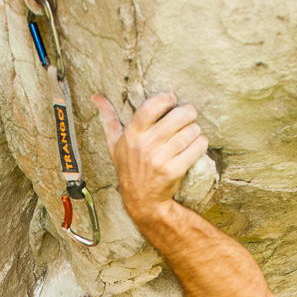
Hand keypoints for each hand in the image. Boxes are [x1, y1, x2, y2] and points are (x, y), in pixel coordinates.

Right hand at [93, 91, 208, 223]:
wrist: (141, 200)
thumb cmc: (129, 167)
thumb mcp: (115, 143)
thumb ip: (108, 118)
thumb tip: (96, 96)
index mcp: (132, 135)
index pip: (150, 108)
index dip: (165, 98)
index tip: (172, 98)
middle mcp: (145, 146)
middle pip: (177, 117)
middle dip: (188, 112)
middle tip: (189, 114)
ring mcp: (160, 159)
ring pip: (190, 132)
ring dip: (195, 129)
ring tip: (192, 131)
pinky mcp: (174, 171)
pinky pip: (196, 148)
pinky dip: (201, 143)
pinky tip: (196, 144)